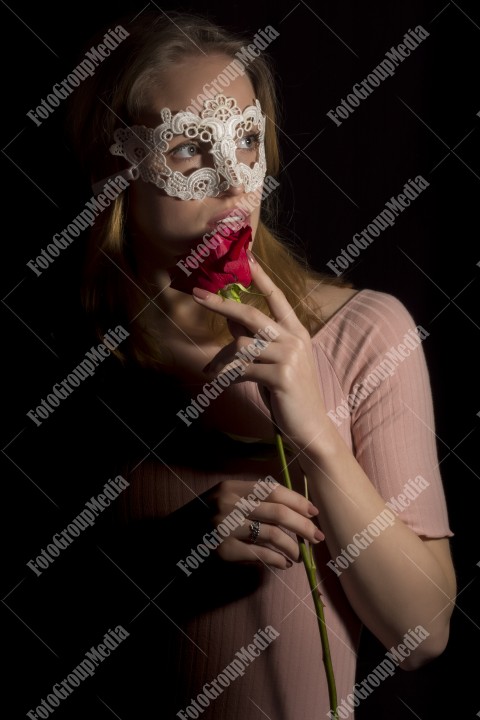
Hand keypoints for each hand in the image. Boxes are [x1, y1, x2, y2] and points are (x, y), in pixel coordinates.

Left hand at [192, 252, 333, 464]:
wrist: (310, 428)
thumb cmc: (289, 395)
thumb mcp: (273, 363)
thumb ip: (256, 341)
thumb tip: (230, 320)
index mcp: (296, 332)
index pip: (276, 297)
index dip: (259, 276)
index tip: (245, 256)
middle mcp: (295, 339)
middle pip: (251, 314)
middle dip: (221, 303)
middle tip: (197, 294)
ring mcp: (290, 357)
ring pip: (242, 345)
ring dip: (220, 359)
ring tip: (210, 372)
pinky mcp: (282, 376)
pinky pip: (243, 369)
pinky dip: (227, 376)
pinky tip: (221, 383)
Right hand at [203, 479, 323, 569]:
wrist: (170, 540)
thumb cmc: (202, 518)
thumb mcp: (222, 499)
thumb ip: (250, 499)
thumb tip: (292, 509)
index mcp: (231, 487)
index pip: (273, 490)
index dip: (297, 500)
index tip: (313, 512)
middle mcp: (228, 504)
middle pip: (279, 513)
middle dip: (304, 526)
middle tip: (317, 536)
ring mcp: (224, 528)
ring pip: (273, 536)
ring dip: (292, 547)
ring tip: (298, 555)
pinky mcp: (223, 552)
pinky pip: (260, 555)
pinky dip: (277, 560)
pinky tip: (284, 563)